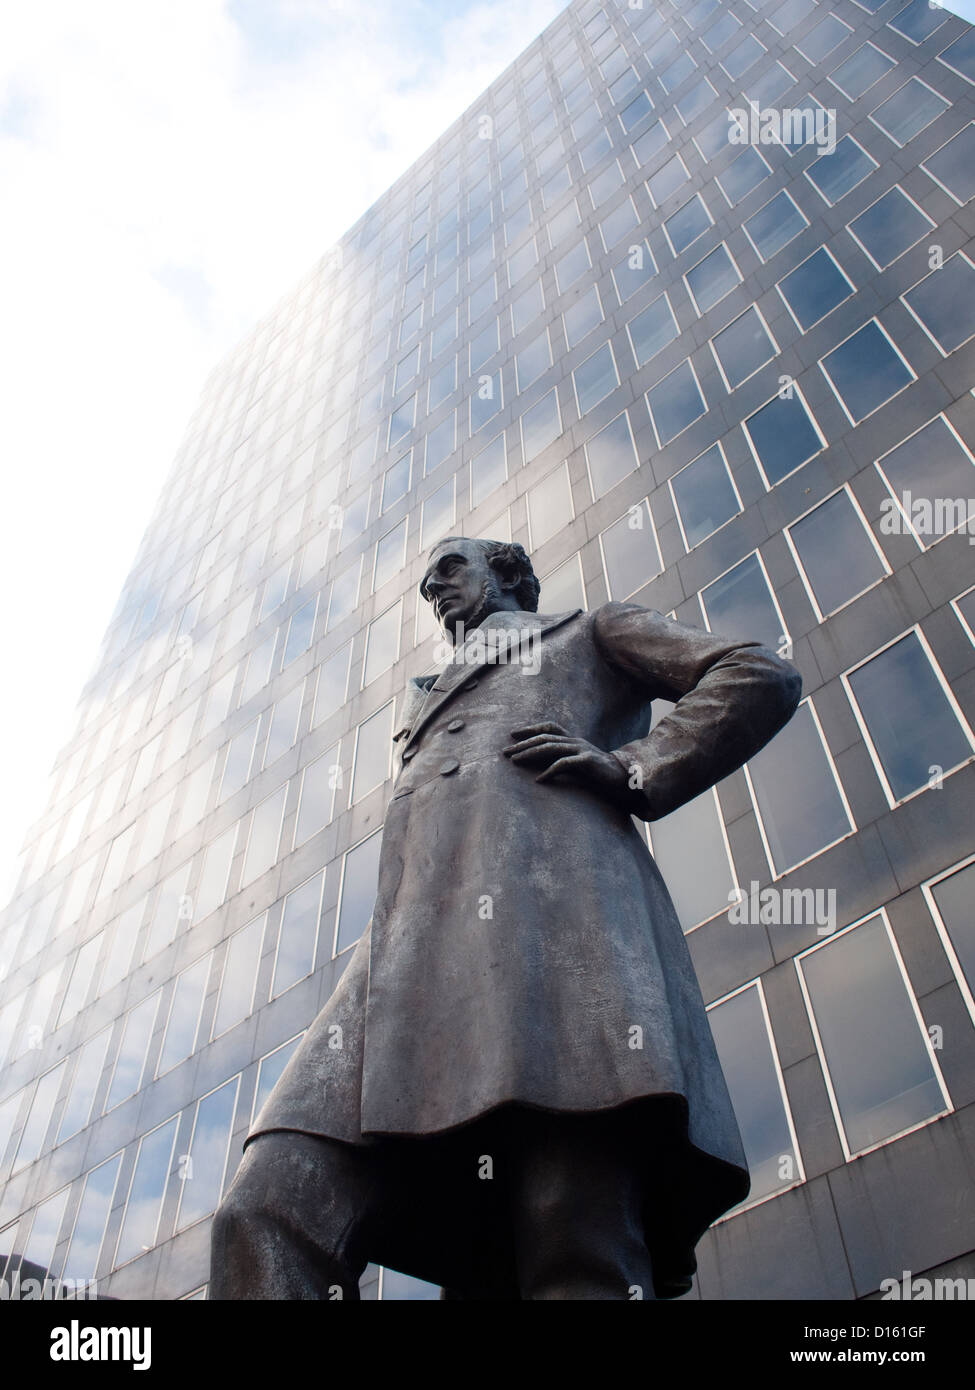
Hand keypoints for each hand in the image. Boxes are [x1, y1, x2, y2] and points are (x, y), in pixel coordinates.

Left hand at [502, 722, 632, 807]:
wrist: (626, 780)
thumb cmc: (600, 774)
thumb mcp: (579, 764)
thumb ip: (563, 760)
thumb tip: (540, 767)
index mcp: (574, 740)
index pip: (549, 728)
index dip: (530, 729)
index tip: (512, 734)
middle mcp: (576, 741)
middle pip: (544, 737)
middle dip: (522, 744)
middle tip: (505, 752)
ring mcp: (582, 750)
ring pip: (551, 747)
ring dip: (530, 754)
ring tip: (514, 761)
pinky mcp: (588, 762)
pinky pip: (564, 764)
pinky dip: (549, 771)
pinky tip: (539, 780)